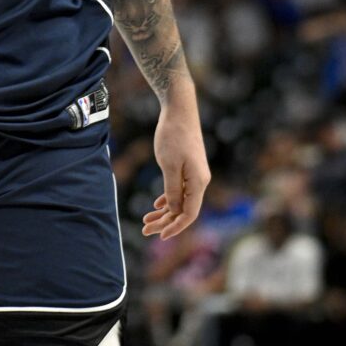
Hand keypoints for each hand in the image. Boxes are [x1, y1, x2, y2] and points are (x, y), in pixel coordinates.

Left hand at [142, 97, 209, 240]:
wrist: (179, 110)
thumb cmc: (173, 135)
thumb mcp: (169, 165)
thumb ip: (172, 190)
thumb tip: (174, 210)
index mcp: (198, 182)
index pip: (189, 214)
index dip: (175, 227)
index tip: (160, 236)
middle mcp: (200, 181)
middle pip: (184, 210)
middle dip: (165, 222)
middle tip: (145, 230)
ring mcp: (195, 174)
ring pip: (181, 200)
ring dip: (164, 211)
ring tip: (146, 220)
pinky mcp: (188, 167)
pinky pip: (180, 189)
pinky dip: (168, 198)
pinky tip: (156, 204)